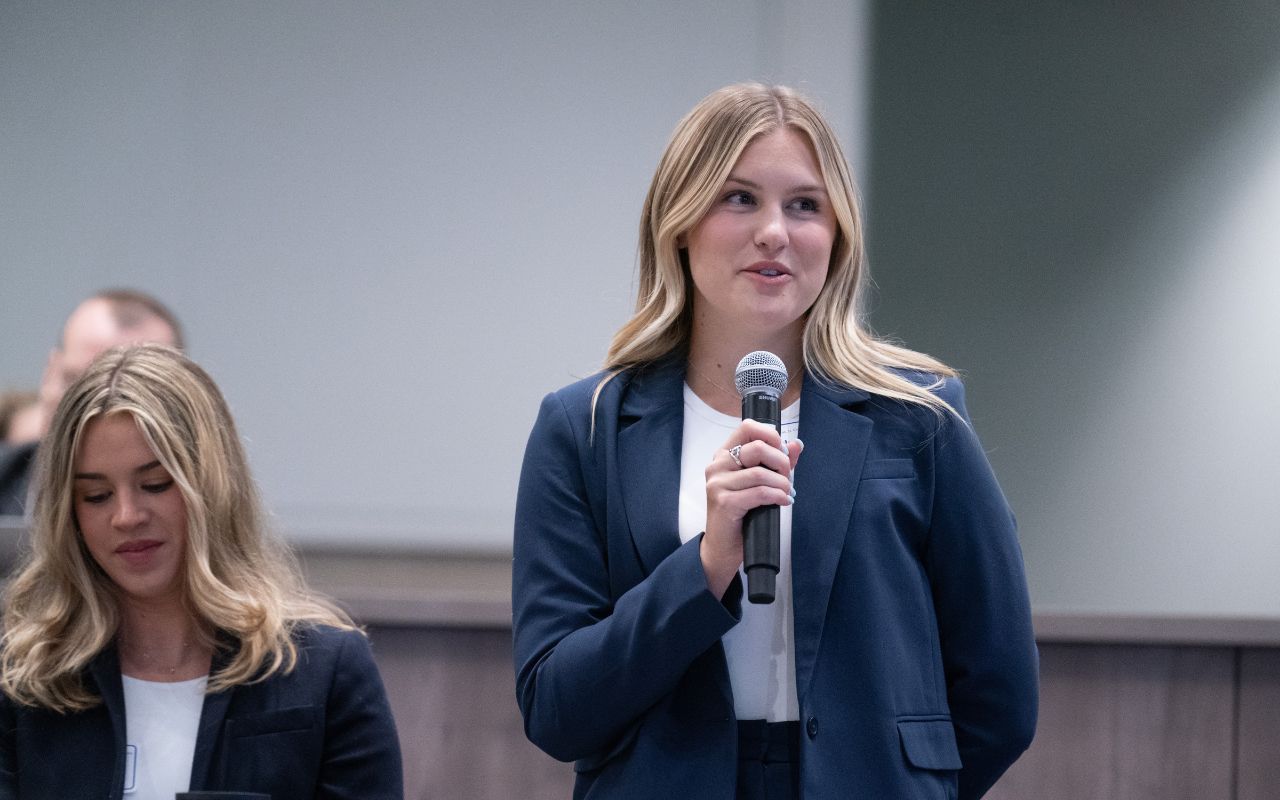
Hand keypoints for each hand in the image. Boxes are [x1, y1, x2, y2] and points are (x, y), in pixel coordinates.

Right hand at [700, 420, 802, 598]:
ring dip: (782, 484)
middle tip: (788, 477)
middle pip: (758, 448)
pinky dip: (777, 496)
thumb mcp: (759, 483)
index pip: (747, 427)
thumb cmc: (741, 513)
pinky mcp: (724, 502)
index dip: (771, 435)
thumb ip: (776, 462)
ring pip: (761, 473)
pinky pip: (760, 492)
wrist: (724, 547)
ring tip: (787, 493)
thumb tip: (796, 444)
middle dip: (781, 462)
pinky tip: (783, 501)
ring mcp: (718, 483)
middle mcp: (718, 465)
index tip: (783, 451)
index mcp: (725, 455)